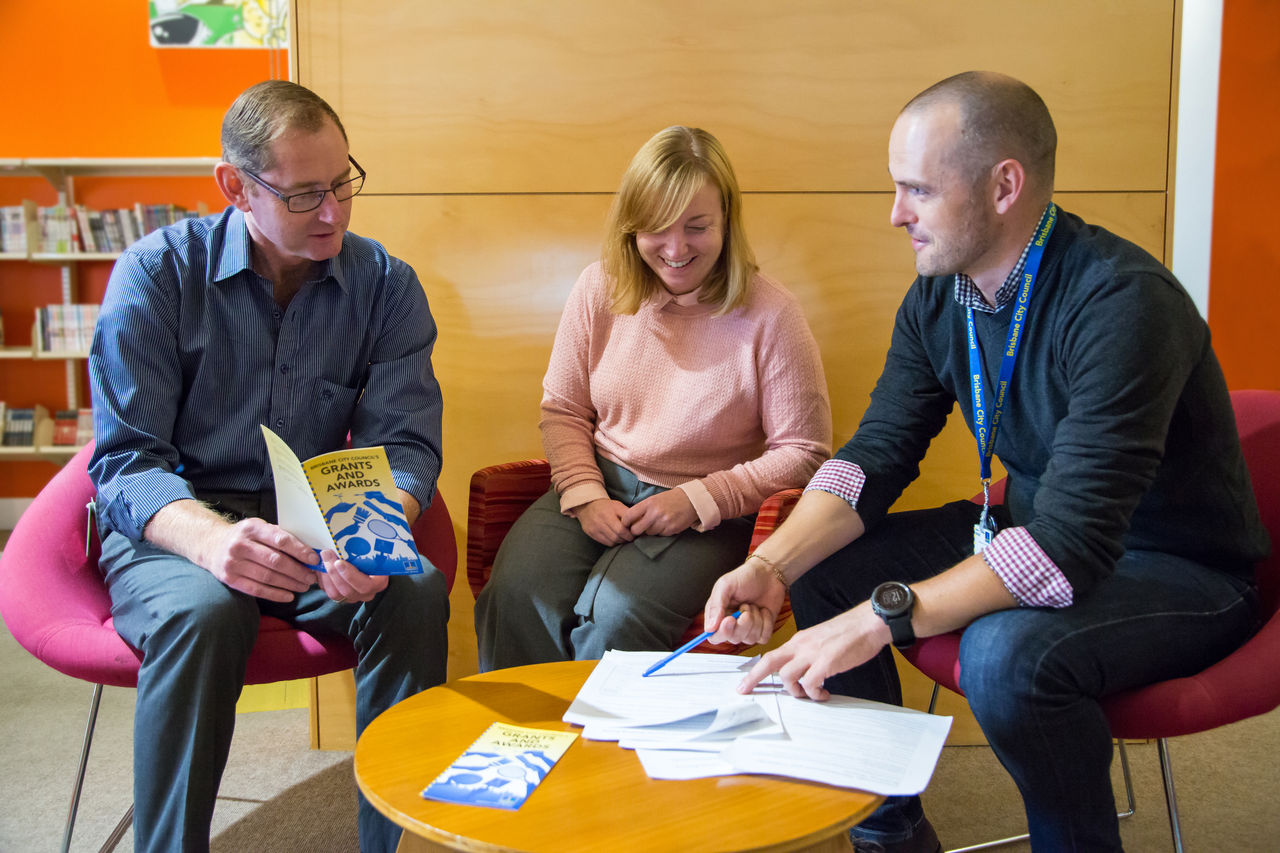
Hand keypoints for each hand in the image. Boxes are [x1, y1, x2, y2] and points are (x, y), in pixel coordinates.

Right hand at [204, 518, 321, 601]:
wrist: (211, 544)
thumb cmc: (244, 537)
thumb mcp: (259, 528)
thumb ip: (280, 536)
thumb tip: (309, 552)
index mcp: (252, 528)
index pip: (280, 540)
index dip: (300, 551)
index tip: (314, 560)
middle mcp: (240, 545)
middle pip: (275, 561)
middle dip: (298, 571)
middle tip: (312, 577)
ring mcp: (232, 563)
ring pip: (268, 577)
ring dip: (290, 584)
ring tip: (304, 586)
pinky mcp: (229, 579)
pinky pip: (257, 590)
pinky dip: (275, 594)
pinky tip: (289, 595)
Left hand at [315, 550, 389, 602]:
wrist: (367, 558)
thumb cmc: (372, 552)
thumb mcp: (372, 549)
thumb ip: (364, 547)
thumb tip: (353, 533)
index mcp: (378, 582)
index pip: (366, 585)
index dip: (351, 576)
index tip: (339, 562)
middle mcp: (367, 593)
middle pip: (348, 591)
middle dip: (334, 572)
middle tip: (327, 555)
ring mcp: (353, 596)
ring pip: (336, 593)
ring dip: (326, 575)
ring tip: (322, 558)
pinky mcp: (340, 596)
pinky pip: (328, 591)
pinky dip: (322, 579)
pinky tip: (320, 565)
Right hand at [573, 499, 634, 545]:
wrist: (587, 506)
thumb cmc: (607, 506)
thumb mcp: (618, 506)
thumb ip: (628, 515)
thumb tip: (640, 523)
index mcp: (610, 511)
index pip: (623, 528)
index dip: (631, 533)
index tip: (635, 533)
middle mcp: (601, 519)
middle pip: (618, 535)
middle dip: (627, 538)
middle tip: (631, 538)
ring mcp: (595, 527)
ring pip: (612, 540)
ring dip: (620, 541)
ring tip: (624, 538)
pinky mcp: (591, 533)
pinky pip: (606, 542)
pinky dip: (613, 543)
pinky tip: (616, 539)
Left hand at [621, 489, 697, 536]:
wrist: (691, 500)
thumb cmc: (670, 500)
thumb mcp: (654, 499)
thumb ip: (642, 510)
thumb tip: (630, 523)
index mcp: (649, 503)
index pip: (629, 516)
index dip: (625, 522)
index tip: (626, 524)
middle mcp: (655, 513)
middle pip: (636, 530)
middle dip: (636, 531)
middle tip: (640, 528)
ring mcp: (664, 522)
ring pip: (648, 534)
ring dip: (650, 531)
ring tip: (657, 523)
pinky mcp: (671, 529)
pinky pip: (660, 535)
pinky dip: (661, 532)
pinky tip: (665, 525)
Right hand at [704, 558, 786, 646]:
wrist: (768, 573)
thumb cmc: (745, 577)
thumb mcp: (725, 585)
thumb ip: (716, 606)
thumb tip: (710, 628)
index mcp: (718, 615)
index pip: (714, 636)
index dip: (722, 632)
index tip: (731, 619)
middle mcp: (732, 625)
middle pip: (733, 639)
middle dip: (743, 623)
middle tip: (746, 605)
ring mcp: (748, 629)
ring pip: (750, 639)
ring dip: (755, 620)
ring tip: (754, 605)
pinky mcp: (762, 630)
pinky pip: (763, 638)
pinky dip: (766, 623)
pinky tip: (764, 611)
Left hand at [737, 603, 890, 699]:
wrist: (868, 622)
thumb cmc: (849, 632)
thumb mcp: (821, 639)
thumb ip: (808, 653)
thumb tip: (803, 671)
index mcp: (799, 640)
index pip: (771, 655)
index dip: (755, 669)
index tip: (745, 680)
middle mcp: (801, 645)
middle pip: (769, 662)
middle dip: (753, 677)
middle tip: (745, 690)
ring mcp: (813, 653)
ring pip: (788, 677)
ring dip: (796, 692)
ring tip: (810, 694)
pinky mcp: (827, 662)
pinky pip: (810, 684)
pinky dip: (815, 694)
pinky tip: (824, 694)